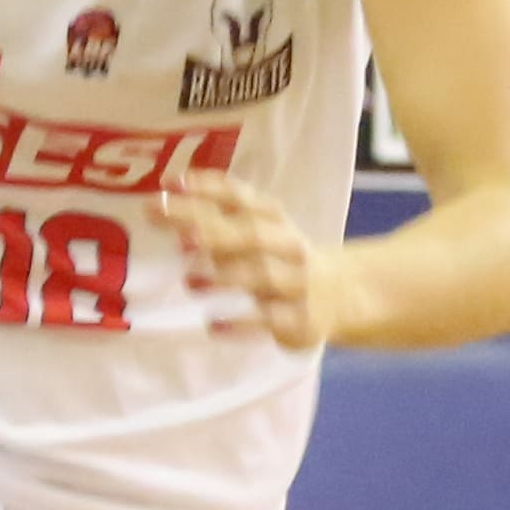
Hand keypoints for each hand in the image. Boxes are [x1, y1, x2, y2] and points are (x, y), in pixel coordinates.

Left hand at [164, 172, 331, 348]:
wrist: (342, 295)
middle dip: (214, 232)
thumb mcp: (257, 235)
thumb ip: (216, 224)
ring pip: (263, 275)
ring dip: (227, 277)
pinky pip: (270, 320)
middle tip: (178, 235)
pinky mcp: (300, 318)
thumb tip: (167, 217)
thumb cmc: (281, 259)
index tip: (171, 184)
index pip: (239, 197)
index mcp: (272, 217)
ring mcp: (296, 281)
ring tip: (190, 281)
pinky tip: (213, 325)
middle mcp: (287, 244)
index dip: (207, 188)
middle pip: (250, 234)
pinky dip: (241, 323)